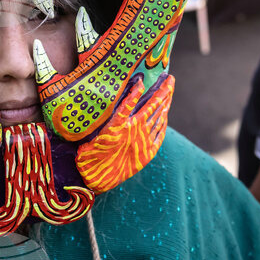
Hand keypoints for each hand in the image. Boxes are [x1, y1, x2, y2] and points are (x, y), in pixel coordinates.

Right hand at [76, 75, 173, 192]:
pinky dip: (162, 123)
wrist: (99, 180)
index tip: (143, 79)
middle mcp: (133, 132)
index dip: (137, 90)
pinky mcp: (147, 153)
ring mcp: (142, 142)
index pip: (131, 102)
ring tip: (170, 92)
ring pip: (158, 118)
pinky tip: (164, 116)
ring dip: (165, 104)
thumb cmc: (90, 157)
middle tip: (170, 79)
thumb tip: (113, 105)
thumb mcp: (91, 134)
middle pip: (152, 106)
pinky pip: (159, 134)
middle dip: (163, 91)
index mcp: (117, 126)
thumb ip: (104, 120)